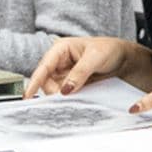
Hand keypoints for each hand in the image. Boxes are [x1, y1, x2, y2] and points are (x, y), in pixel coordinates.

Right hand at [24, 36, 151, 97]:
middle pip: (46, 81)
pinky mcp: (71, 83)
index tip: (28, 95)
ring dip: (60, 97)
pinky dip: (67, 99)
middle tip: (62, 101)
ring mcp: (65, 73)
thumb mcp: (95, 58)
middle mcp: (60, 61)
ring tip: (72, 100)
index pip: (43, 67)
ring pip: (54, 89)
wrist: (123, 58)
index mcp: (61, 49)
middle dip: (52, 92)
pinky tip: (73, 102)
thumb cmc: (109, 50)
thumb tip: (65, 90)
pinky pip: (64, 93)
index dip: (34, 81)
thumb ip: (79, 73)